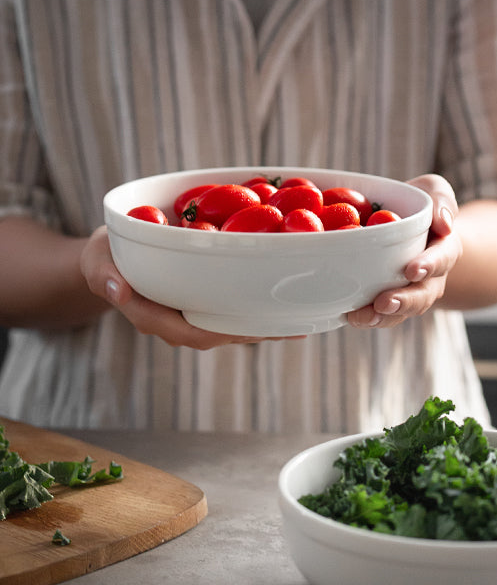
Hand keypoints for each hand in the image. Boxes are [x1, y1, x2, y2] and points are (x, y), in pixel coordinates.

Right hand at [80, 226, 298, 348]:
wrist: (112, 259)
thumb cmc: (105, 259)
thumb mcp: (97, 262)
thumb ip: (104, 276)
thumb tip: (118, 290)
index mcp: (155, 317)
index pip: (191, 332)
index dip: (225, 332)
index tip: (256, 330)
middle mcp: (179, 322)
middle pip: (223, 334)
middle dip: (259, 333)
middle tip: (296, 327)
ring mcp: (193, 315)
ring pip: (233, 326)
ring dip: (266, 325)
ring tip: (303, 320)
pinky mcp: (203, 303)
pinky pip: (233, 311)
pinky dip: (259, 310)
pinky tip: (285, 305)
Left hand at [347, 174, 461, 328]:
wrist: (406, 228)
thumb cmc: (418, 207)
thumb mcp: (433, 192)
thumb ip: (441, 200)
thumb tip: (444, 223)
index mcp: (444, 248)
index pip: (443, 258)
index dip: (429, 265)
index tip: (412, 270)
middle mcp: (431, 277)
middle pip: (423, 295)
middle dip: (405, 301)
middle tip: (384, 303)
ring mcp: (410, 292)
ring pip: (403, 311)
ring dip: (384, 317)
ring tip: (361, 318)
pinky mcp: (389, 301)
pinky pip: (383, 315)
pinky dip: (367, 318)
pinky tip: (348, 316)